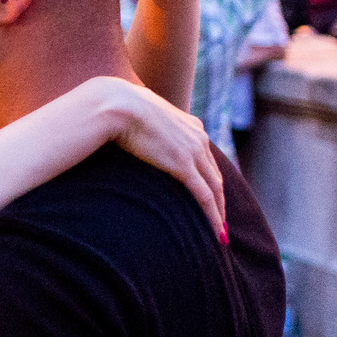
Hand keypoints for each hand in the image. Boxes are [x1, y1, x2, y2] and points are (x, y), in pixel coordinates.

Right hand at [92, 78, 226, 240]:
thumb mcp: (140, 115)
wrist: (116, 104)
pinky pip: (204, 196)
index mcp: (190, 125)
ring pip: (215, 188)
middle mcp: (198, 137)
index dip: (209, 179)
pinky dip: (212, 215)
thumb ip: (147, 125)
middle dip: (219, 199)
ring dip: (219, 212)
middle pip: (215, 175)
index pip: (206, 158)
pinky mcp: (183, 165)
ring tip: (218, 232)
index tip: (210, 196)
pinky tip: (214, 232)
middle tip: (219, 221)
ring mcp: (193, 151)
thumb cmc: (117, 108)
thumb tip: (131, 131)